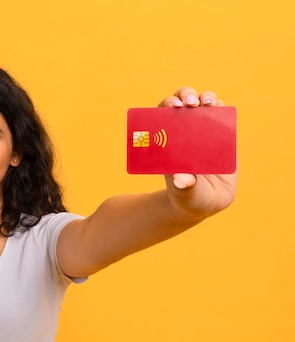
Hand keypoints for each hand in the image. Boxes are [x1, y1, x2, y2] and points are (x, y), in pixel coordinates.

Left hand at [158, 87, 237, 218]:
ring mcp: (203, 132)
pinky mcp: (221, 137)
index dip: (166, 106)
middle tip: (191, 103)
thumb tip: (182, 179)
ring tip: (209, 103)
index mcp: (167, 141)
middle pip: (182, 103)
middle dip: (185, 96)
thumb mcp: (184, 194)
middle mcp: (183, 132)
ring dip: (205, 97)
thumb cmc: (188, 197)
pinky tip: (220, 106)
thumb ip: (183, 187)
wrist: (206, 203)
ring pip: (202, 105)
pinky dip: (221, 107)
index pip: (162, 115)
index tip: (174, 107)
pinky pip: (221, 116)